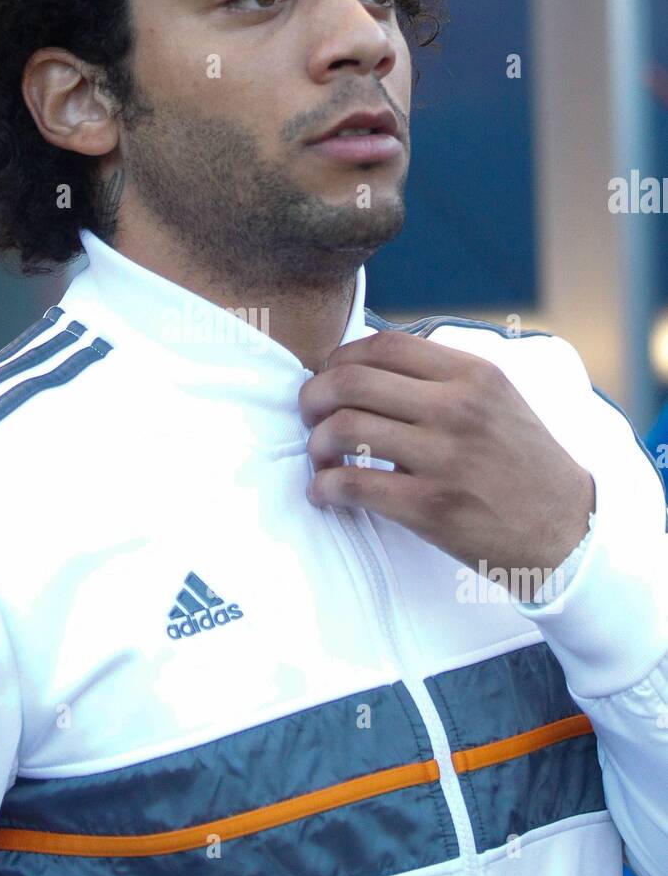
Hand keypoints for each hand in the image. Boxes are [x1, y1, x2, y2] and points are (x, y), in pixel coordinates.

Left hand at [299, 329, 594, 583]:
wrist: (566, 530)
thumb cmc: (521, 462)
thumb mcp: (496, 399)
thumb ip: (440, 377)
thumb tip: (365, 366)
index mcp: (472, 375)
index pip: (383, 345)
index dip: (339, 358)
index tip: (328, 378)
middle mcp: (457, 408)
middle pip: (351, 381)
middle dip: (313, 398)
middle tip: (310, 418)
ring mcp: (445, 457)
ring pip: (344, 429)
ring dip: (315, 444)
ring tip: (320, 457)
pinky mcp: (431, 506)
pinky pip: (352, 485)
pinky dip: (324, 488)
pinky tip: (325, 493)